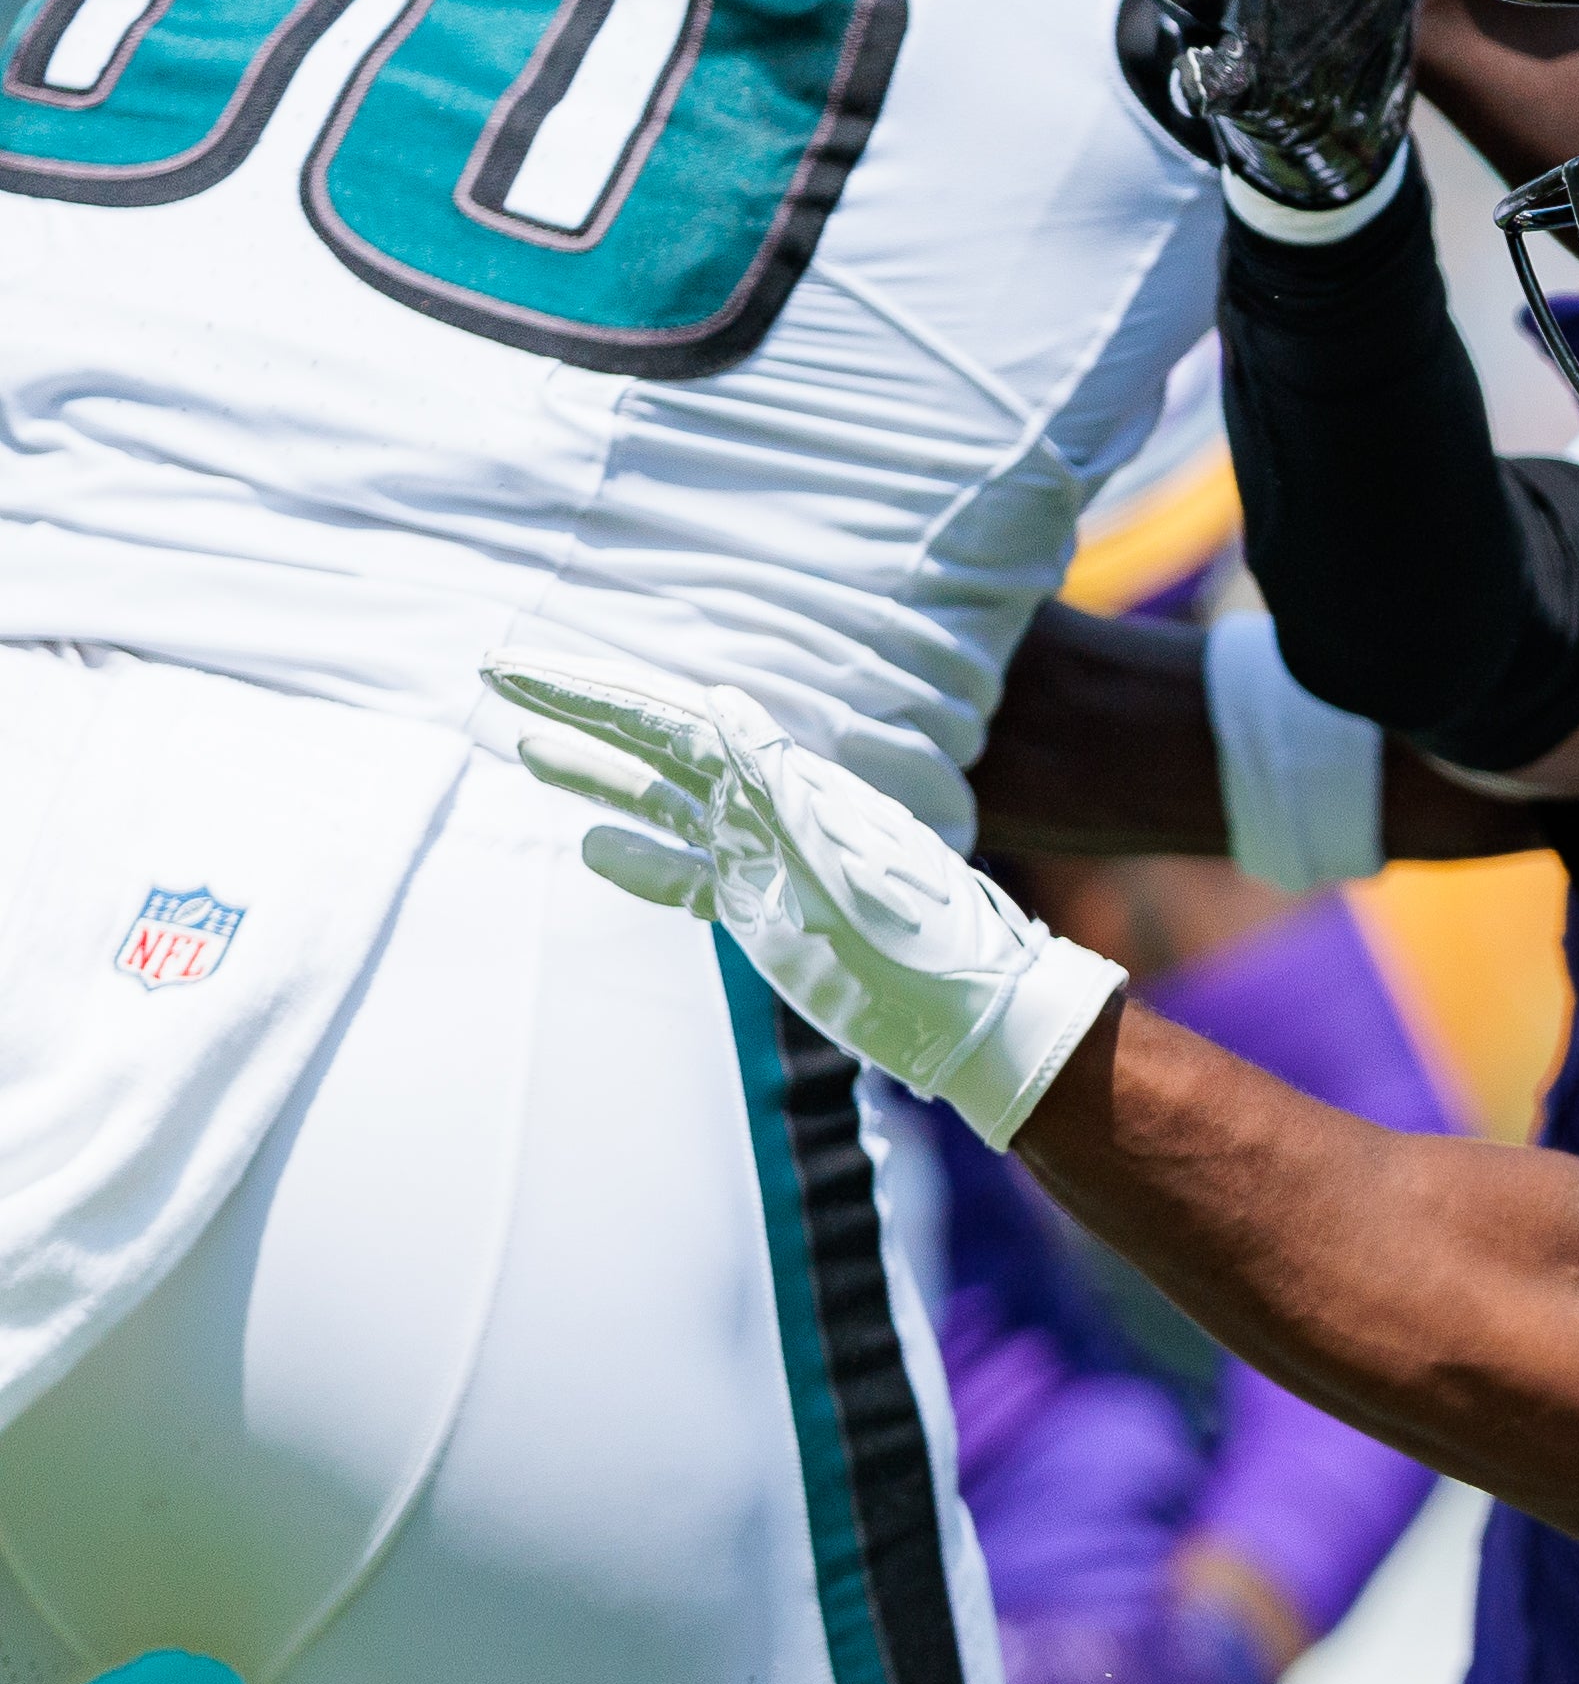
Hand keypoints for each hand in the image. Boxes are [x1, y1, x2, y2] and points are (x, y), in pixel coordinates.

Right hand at [482, 655, 1127, 1146]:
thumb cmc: (918, 948)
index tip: (511, 665)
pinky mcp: (771, 909)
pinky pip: (691, 875)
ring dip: (597, 774)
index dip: (585, 690)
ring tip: (525, 747)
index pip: (665, 719)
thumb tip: (724, 698)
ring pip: (664, 803)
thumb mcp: (843, 867)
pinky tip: (593, 849)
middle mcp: (770, 805)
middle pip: (655, 743)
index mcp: (782, 785)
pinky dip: (640, 861)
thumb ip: (778, 787)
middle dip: (577, 710)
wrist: (978, 1018)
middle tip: (495, 676)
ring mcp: (767, 856)